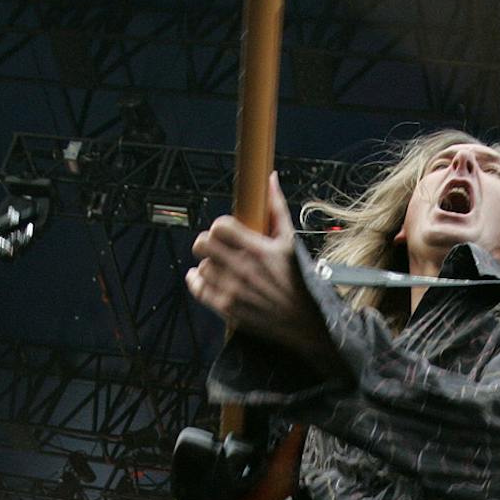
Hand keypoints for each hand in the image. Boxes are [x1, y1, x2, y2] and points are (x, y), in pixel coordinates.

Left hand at [185, 174, 329, 357]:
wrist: (303, 321)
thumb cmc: (297, 279)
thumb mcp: (290, 242)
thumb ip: (276, 209)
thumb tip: (270, 179)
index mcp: (258, 249)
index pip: (220, 226)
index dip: (220, 226)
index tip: (227, 232)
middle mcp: (243, 269)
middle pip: (202, 244)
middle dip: (208, 242)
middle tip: (217, 247)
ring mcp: (233, 290)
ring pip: (202, 266)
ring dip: (209, 264)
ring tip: (221, 267)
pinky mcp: (227, 308)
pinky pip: (198, 289)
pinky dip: (197, 281)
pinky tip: (203, 277)